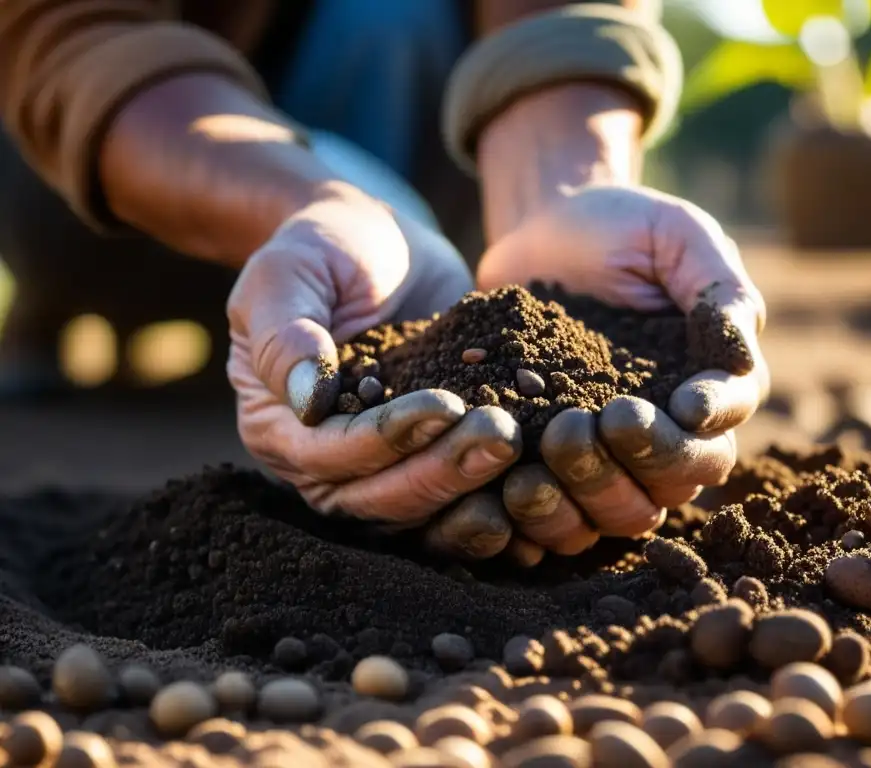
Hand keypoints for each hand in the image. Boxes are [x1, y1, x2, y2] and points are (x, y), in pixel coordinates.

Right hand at [227, 185, 521, 557]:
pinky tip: (537, 480)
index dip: (387, 437)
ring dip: (472, 488)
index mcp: (277, 425)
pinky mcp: (427, 461)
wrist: (381, 246)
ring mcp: (378, 470)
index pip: (330, 453)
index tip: (446, 406)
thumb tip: (308, 400)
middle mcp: (322, 464)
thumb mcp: (289, 272)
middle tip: (502, 437)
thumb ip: (286, 330)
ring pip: (422, 509)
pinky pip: (455, 500)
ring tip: (521, 447)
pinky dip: (492, 498)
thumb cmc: (325, 249)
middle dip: (441, 471)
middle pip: (379, 495)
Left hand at [476, 184, 767, 558]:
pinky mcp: (547, 457)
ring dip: (584, 495)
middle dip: (637, 462)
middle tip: (590, 422)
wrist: (542, 227)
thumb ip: (720, 292)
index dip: (698, 429)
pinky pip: (553, 511)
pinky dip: (534, 513)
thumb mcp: (680, 238)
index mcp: (707, 387)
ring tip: (545, 453)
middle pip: (671, 484)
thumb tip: (742, 359)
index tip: (676, 405)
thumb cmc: (623, 227)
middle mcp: (664, 432)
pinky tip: (507, 483)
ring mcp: (606, 453)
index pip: (719, 432)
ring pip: (615, 511)